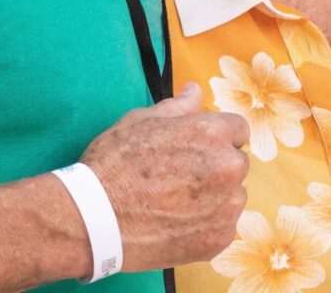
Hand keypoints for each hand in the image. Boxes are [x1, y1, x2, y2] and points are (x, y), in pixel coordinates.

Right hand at [79, 82, 251, 271]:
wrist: (92, 219)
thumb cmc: (112, 165)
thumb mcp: (139, 123)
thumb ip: (176, 107)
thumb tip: (196, 91)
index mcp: (213, 132)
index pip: (238, 130)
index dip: (216, 140)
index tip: (195, 153)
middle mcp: (229, 166)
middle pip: (236, 164)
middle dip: (215, 169)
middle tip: (180, 181)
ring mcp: (227, 205)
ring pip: (232, 197)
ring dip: (215, 199)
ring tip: (176, 206)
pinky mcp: (219, 238)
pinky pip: (222, 226)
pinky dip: (205, 227)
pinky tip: (176, 226)